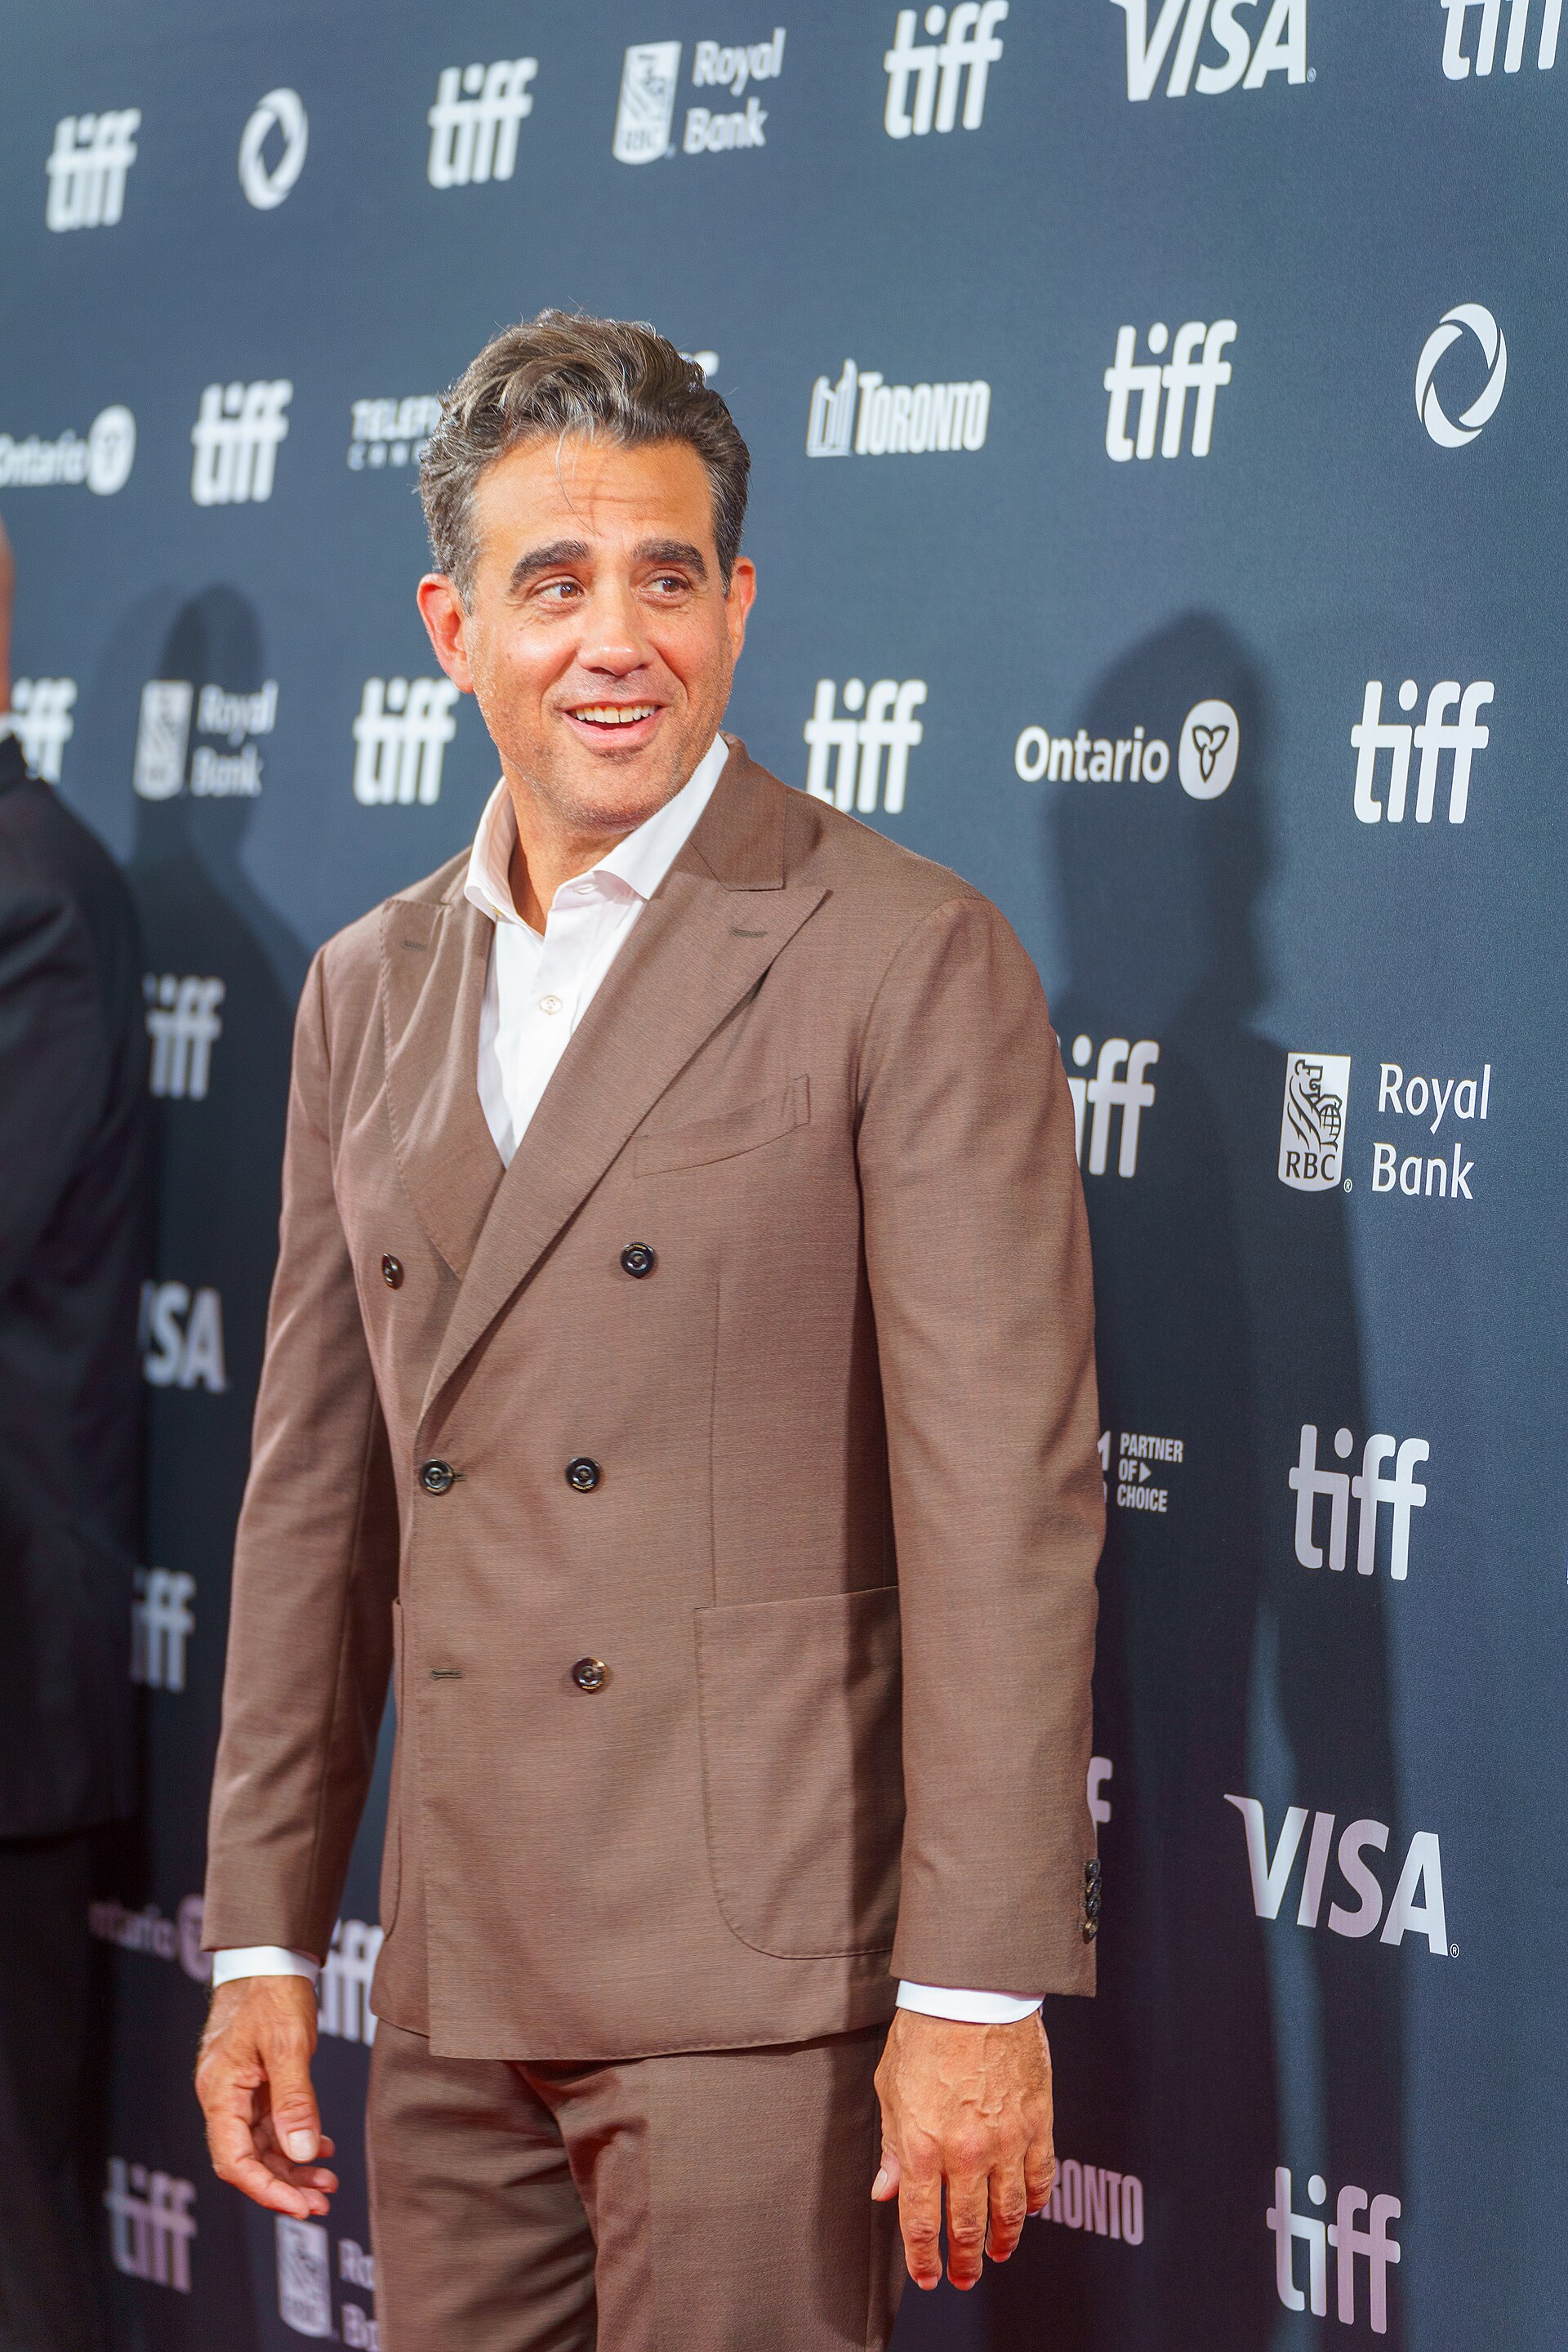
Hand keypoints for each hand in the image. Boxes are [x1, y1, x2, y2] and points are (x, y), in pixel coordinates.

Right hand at [195, 1975, 338, 2217]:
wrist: (267, 1954)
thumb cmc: (272, 1990)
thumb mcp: (287, 2044)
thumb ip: (295, 2100)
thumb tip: (302, 2153)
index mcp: (219, 2091)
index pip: (235, 2161)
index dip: (266, 2190)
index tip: (301, 2207)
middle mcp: (223, 2096)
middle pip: (248, 2159)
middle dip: (284, 2185)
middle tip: (323, 2202)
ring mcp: (238, 2090)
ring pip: (262, 2145)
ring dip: (293, 2166)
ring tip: (328, 2182)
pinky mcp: (254, 2082)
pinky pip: (270, 2124)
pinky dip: (295, 2139)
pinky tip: (322, 2148)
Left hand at [872, 2007, 1054, 2290]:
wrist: (971, 1990)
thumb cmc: (925, 2030)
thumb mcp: (891, 2088)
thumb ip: (892, 2146)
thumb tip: (886, 2189)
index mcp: (924, 2146)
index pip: (922, 2223)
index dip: (924, 2259)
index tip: (928, 2277)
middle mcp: (967, 2152)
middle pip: (969, 2226)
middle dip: (966, 2260)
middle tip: (965, 2276)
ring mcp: (1007, 2140)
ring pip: (1010, 2211)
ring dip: (1004, 2240)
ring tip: (999, 2253)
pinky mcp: (1038, 2122)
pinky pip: (1042, 2176)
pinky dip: (1036, 2200)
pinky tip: (1028, 2210)